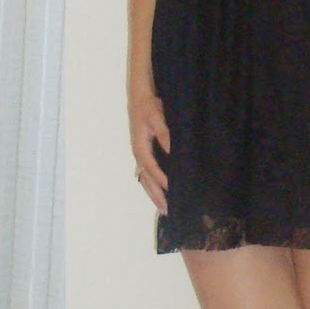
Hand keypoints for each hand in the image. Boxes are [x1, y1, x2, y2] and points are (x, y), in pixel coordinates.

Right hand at [128, 91, 169, 214]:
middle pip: (147, 180)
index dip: (161, 180)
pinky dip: (153, 186)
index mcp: (140, 147)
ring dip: (154, 194)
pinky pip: (148, 174)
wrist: (140, 98)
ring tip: (164, 209)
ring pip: (146, 180)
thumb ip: (164, 133)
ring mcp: (141, 155)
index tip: (171, 190)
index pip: (151, 168)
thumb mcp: (157, 117)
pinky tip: (161, 193)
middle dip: (156, 195)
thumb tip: (171, 149)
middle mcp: (139, 154)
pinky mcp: (144, 153)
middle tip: (167, 210)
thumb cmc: (149, 106)